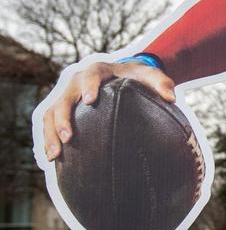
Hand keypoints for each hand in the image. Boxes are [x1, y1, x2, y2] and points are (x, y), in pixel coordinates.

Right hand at [42, 61, 175, 160]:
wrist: (123, 74)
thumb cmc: (137, 77)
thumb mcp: (150, 75)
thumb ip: (162, 83)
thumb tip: (172, 99)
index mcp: (97, 71)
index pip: (90, 76)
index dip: (88, 87)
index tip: (89, 101)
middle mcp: (77, 82)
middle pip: (64, 98)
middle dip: (63, 118)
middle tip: (69, 137)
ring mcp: (67, 96)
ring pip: (51, 113)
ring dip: (51, 134)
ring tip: (55, 155)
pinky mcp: (62, 109)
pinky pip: (49, 123)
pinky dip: (48, 139)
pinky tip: (51, 159)